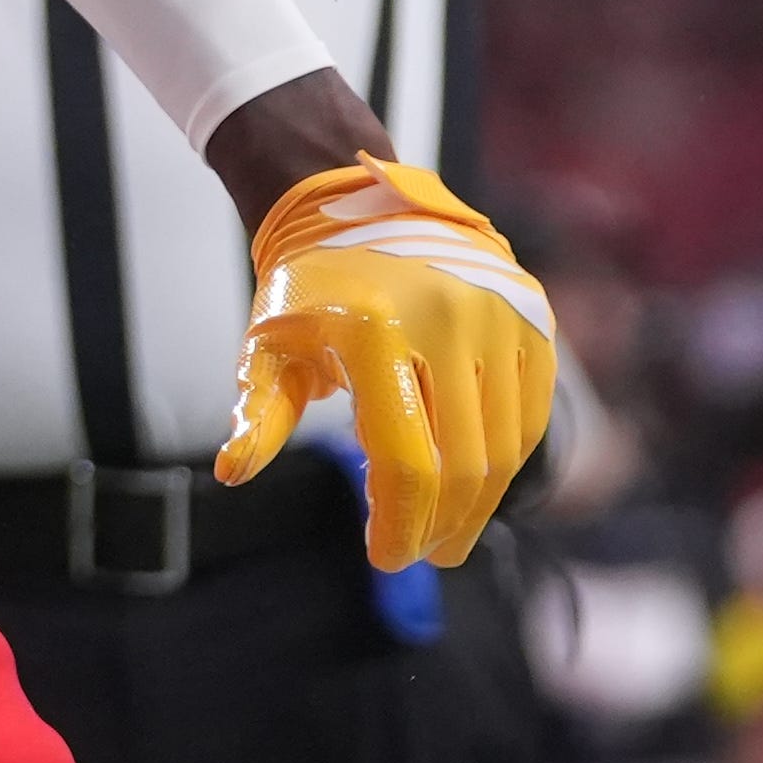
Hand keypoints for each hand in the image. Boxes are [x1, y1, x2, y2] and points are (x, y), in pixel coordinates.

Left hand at [216, 156, 556, 570]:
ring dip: (477, 506)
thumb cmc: (307, 288)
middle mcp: (448, 319)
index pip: (407, 463)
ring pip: (504, 450)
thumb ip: (257, 413)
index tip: (384, 556)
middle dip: (440, 526)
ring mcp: (498, 317)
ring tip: (446, 533)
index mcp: (376, 330)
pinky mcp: (530, 318)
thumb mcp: (269, 345)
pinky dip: (506, 460)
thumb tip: (232, 473)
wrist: (359, 205)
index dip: (400, 526)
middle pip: (463, 466)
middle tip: (420, 553)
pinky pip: (530, 415)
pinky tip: (477, 485)